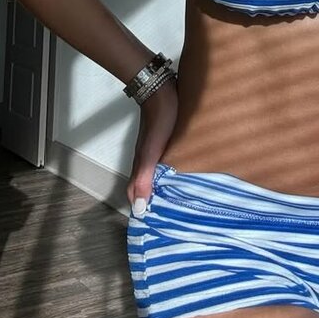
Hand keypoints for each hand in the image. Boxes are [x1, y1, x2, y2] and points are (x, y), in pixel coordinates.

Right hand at [127, 79, 178, 216]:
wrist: (161, 90)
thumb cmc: (160, 120)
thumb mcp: (152, 151)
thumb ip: (145, 177)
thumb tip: (139, 207)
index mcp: (140, 164)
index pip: (136, 194)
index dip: (141, 210)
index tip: (152, 227)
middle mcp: (145, 159)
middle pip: (145, 186)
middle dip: (153, 202)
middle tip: (169, 218)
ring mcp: (154, 149)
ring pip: (155, 174)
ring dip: (163, 188)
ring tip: (178, 202)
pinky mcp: (165, 140)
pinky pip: (166, 162)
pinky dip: (171, 173)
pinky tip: (183, 175)